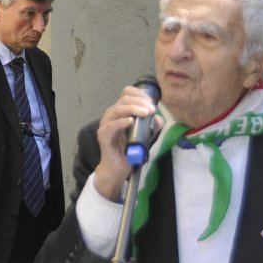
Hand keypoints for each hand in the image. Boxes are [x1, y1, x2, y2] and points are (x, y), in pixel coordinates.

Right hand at [90, 85, 162, 201]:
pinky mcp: (103, 135)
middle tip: (152, 109)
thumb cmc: (129, 150)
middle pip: (123, 99)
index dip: (139, 93)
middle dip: (139, 102)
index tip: (151, 101)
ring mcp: (106, 124)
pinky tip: (130, 121)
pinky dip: (121, 122)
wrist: (118, 168)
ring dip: (133, 109)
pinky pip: (111, 125)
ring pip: (117, 109)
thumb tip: (159, 118)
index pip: (126, 93)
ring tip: (145, 113)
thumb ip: (152, 126)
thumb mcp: (145, 135)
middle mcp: (111, 115)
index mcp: (120, 111)